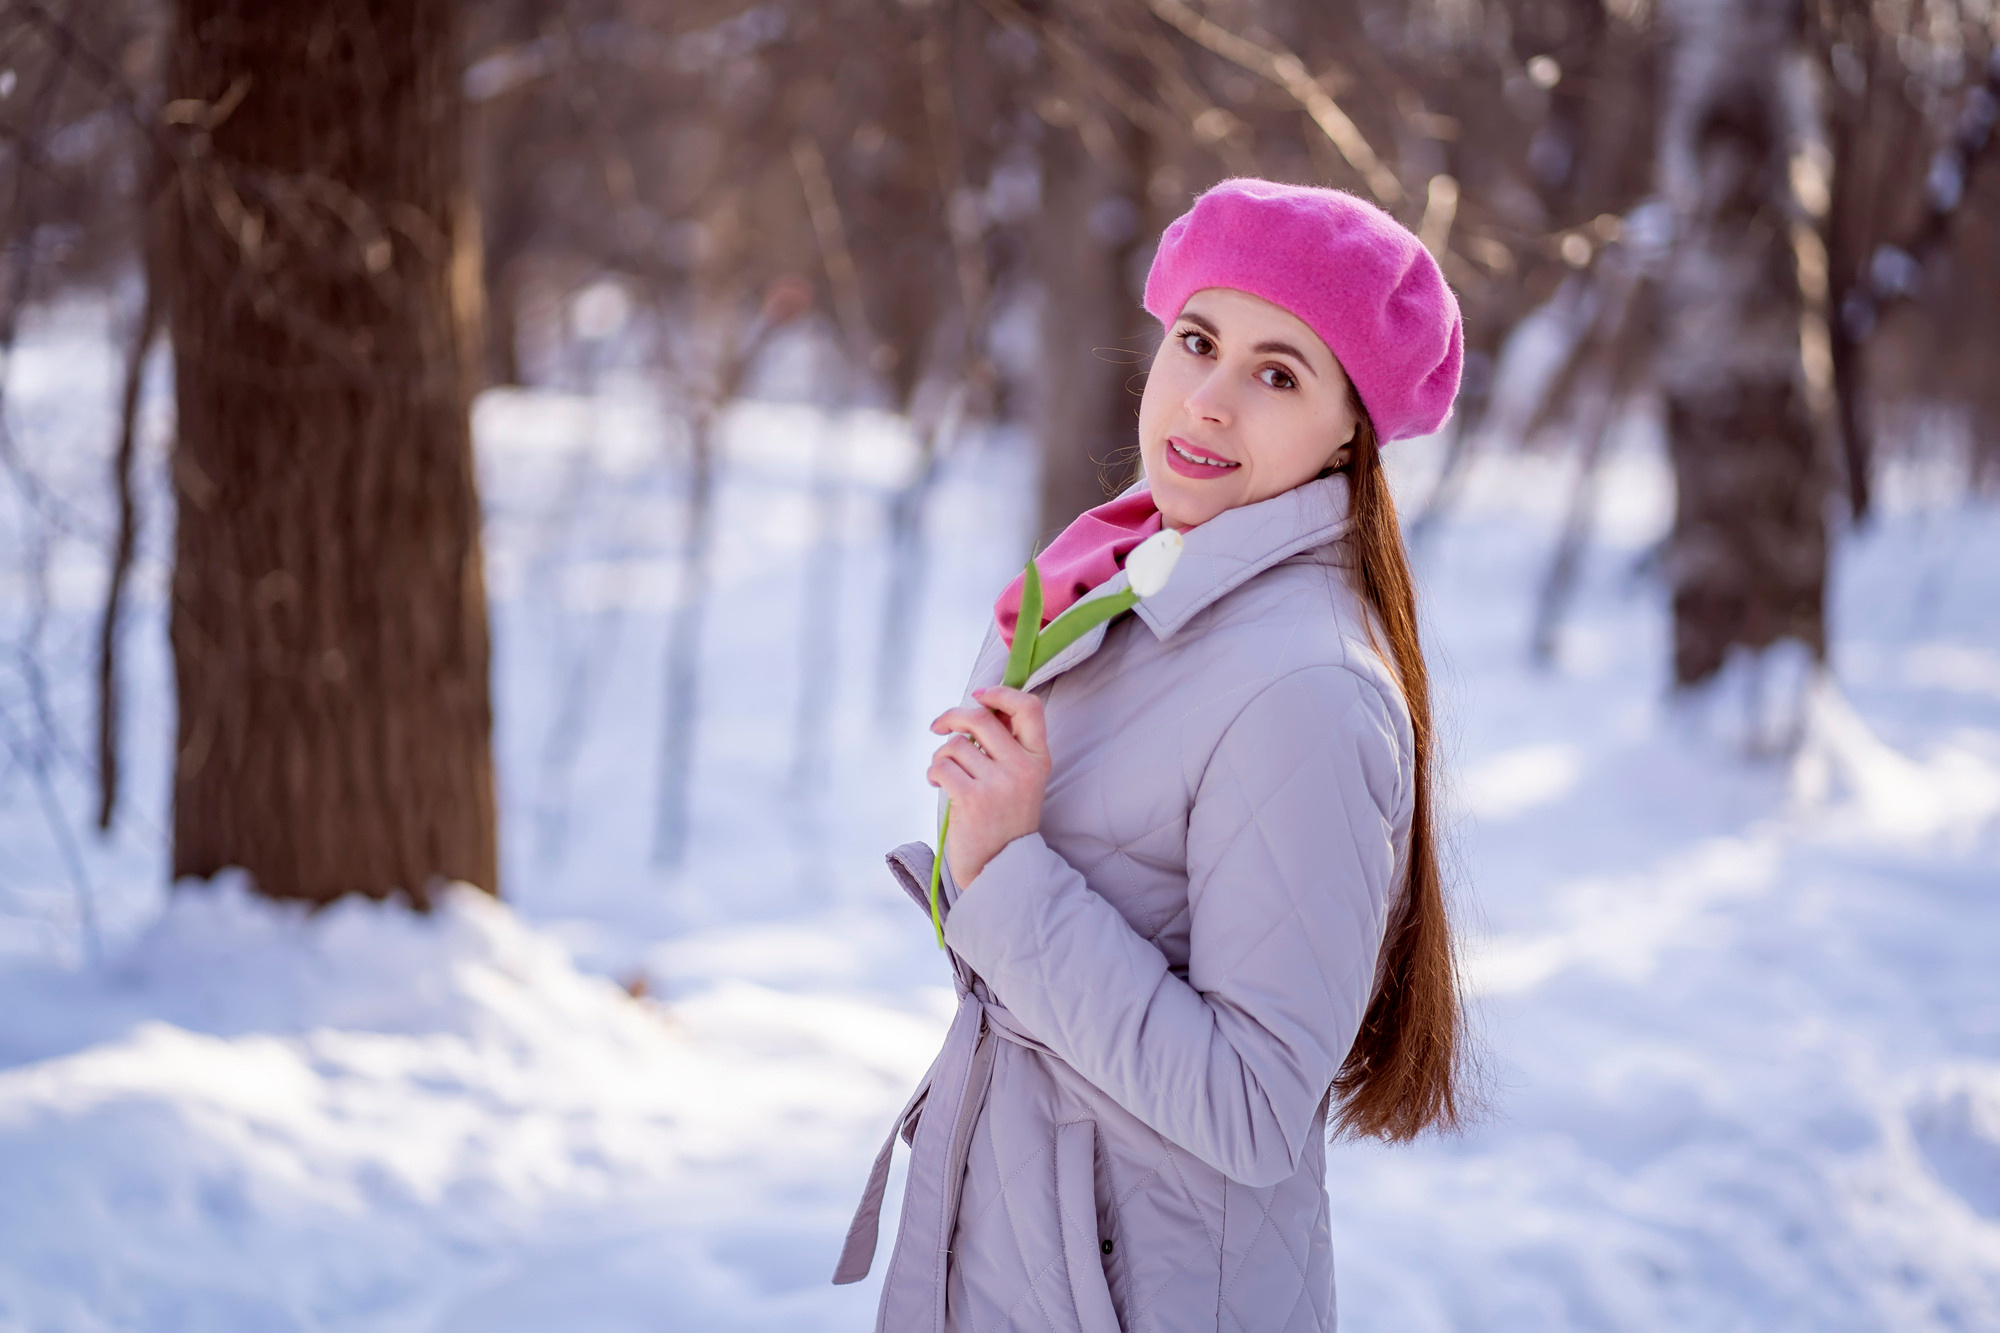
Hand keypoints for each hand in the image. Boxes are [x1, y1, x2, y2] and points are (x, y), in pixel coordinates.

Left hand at [927, 686, 1050, 889]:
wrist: (1000, 868)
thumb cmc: (1003, 819)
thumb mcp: (1020, 780)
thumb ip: (1006, 746)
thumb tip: (980, 706)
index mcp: (1038, 759)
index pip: (1028, 708)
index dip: (1000, 692)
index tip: (978, 695)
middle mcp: (1023, 768)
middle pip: (981, 718)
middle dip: (952, 717)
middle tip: (939, 727)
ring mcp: (1000, 784)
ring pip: (956, 745)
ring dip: (941, 756)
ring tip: (944, 775)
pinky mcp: (974, 799)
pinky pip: (942, 766)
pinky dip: (933, 773)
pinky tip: (937, 785)